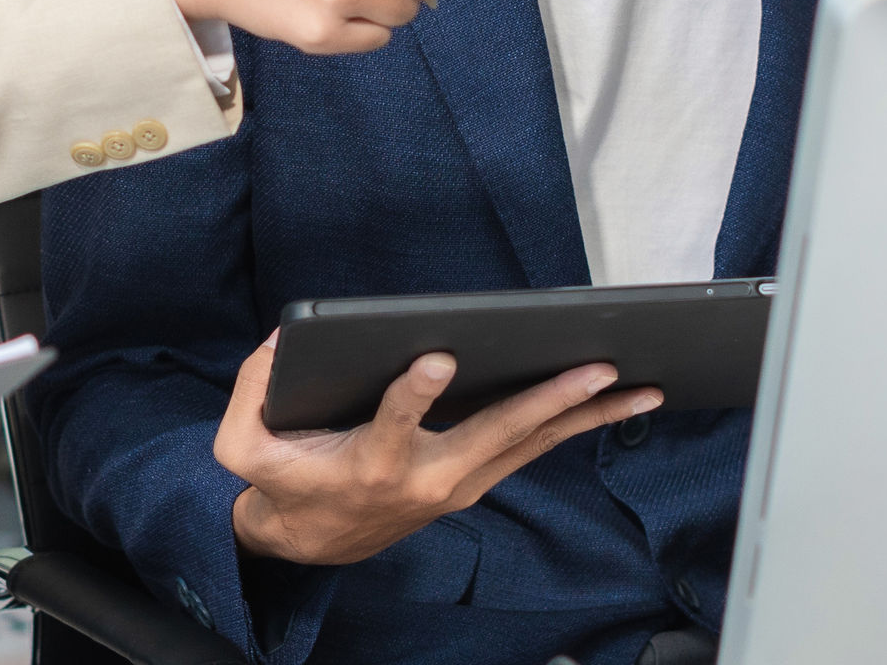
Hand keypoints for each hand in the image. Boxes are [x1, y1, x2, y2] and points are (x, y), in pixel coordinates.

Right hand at [219, 331, 659, 565]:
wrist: (313, 545)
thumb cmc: (286, 485)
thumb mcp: (244, 449)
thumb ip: (249, 394)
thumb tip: (280, 342)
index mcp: (372, 463)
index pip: (394, 425)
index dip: (414, 393)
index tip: (435, 356)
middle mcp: (428, 477)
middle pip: (496, 433)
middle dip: (550, 397)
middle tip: (597, 366)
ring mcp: (462, 482)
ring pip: (532, 442)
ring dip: (588, 414)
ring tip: (642, 385)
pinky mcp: (478, 478)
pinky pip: (534, 447)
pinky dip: (578, 423)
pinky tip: (619, 401)